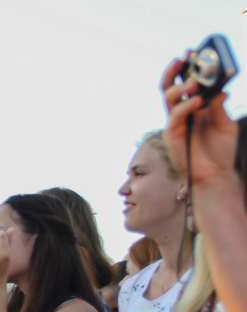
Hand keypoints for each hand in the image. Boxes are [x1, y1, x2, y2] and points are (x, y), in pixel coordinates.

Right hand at [160, 57, 238, 184]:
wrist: (215, 174)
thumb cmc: (220, 151)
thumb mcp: (227, 124)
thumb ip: (221, 107)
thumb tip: (220, 91)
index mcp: (195, 107)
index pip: (187, 82)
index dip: (188, 68)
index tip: (195, 52)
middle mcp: (182, 112)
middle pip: (170, 85)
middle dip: (174, 70)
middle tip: (184, 57)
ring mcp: (175, 122)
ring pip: (169, 97)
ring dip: (180, 86)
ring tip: (194, 83)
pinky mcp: (172, 134)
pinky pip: (175, 116)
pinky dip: (186, 107)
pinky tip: (198, 102)